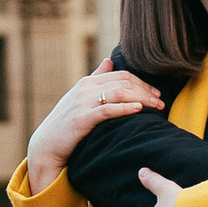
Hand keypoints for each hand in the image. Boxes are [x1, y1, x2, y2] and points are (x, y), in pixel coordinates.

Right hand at [25, 64, 164, 195]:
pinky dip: (125, 108)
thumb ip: (96, 79)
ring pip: (120, 92)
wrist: (46, 145)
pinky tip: (139, 110)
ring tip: (156, 106)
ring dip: (142, 98)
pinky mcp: (81, 119)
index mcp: (87, 82)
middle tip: (161, 100)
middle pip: (124, 81)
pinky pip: (108, 110)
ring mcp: (82, 103)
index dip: (142, 82)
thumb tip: (109, 61)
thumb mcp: (80, 97)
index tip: (156, 93)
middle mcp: (85, 88)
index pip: (121, 74)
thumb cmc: (66, 123)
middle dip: (146, 90)